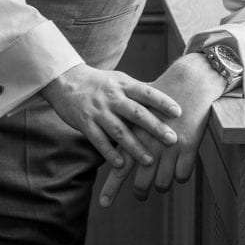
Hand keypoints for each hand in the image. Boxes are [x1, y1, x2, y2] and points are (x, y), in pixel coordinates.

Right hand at [41, 63, 181, 168]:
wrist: (66, 80)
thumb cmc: (100, 83)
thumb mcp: (120, 81)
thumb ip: (140, 91)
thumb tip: (168, 96)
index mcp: (123, 85)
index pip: (146, 92)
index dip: (162, 101)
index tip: (178, 112)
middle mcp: (112, 97)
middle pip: (136, 113)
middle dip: (155, 127)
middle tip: (172, 139)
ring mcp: (98, 111)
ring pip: (118, 131)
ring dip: (135, 147)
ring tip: (149, 160)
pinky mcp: (85, 123)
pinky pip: (98, 140)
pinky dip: (109, 153)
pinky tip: (120, 165)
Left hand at [98, 52, 225, 206]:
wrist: (189, 82)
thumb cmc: (162, 95)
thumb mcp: (140, 110)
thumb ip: (128, 129)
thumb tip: (114, 141)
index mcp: (135, 135)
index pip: (120, 166)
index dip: (112, 187)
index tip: (103, 205)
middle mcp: (151, 144)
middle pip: (143, 182)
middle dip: (141, 192)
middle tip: (140, 195)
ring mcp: (170, 147)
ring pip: (164, 183)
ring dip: (163, 184)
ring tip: (162, 182)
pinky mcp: (189, 147)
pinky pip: (183, 176)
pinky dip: (181, 176)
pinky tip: (179, 170)